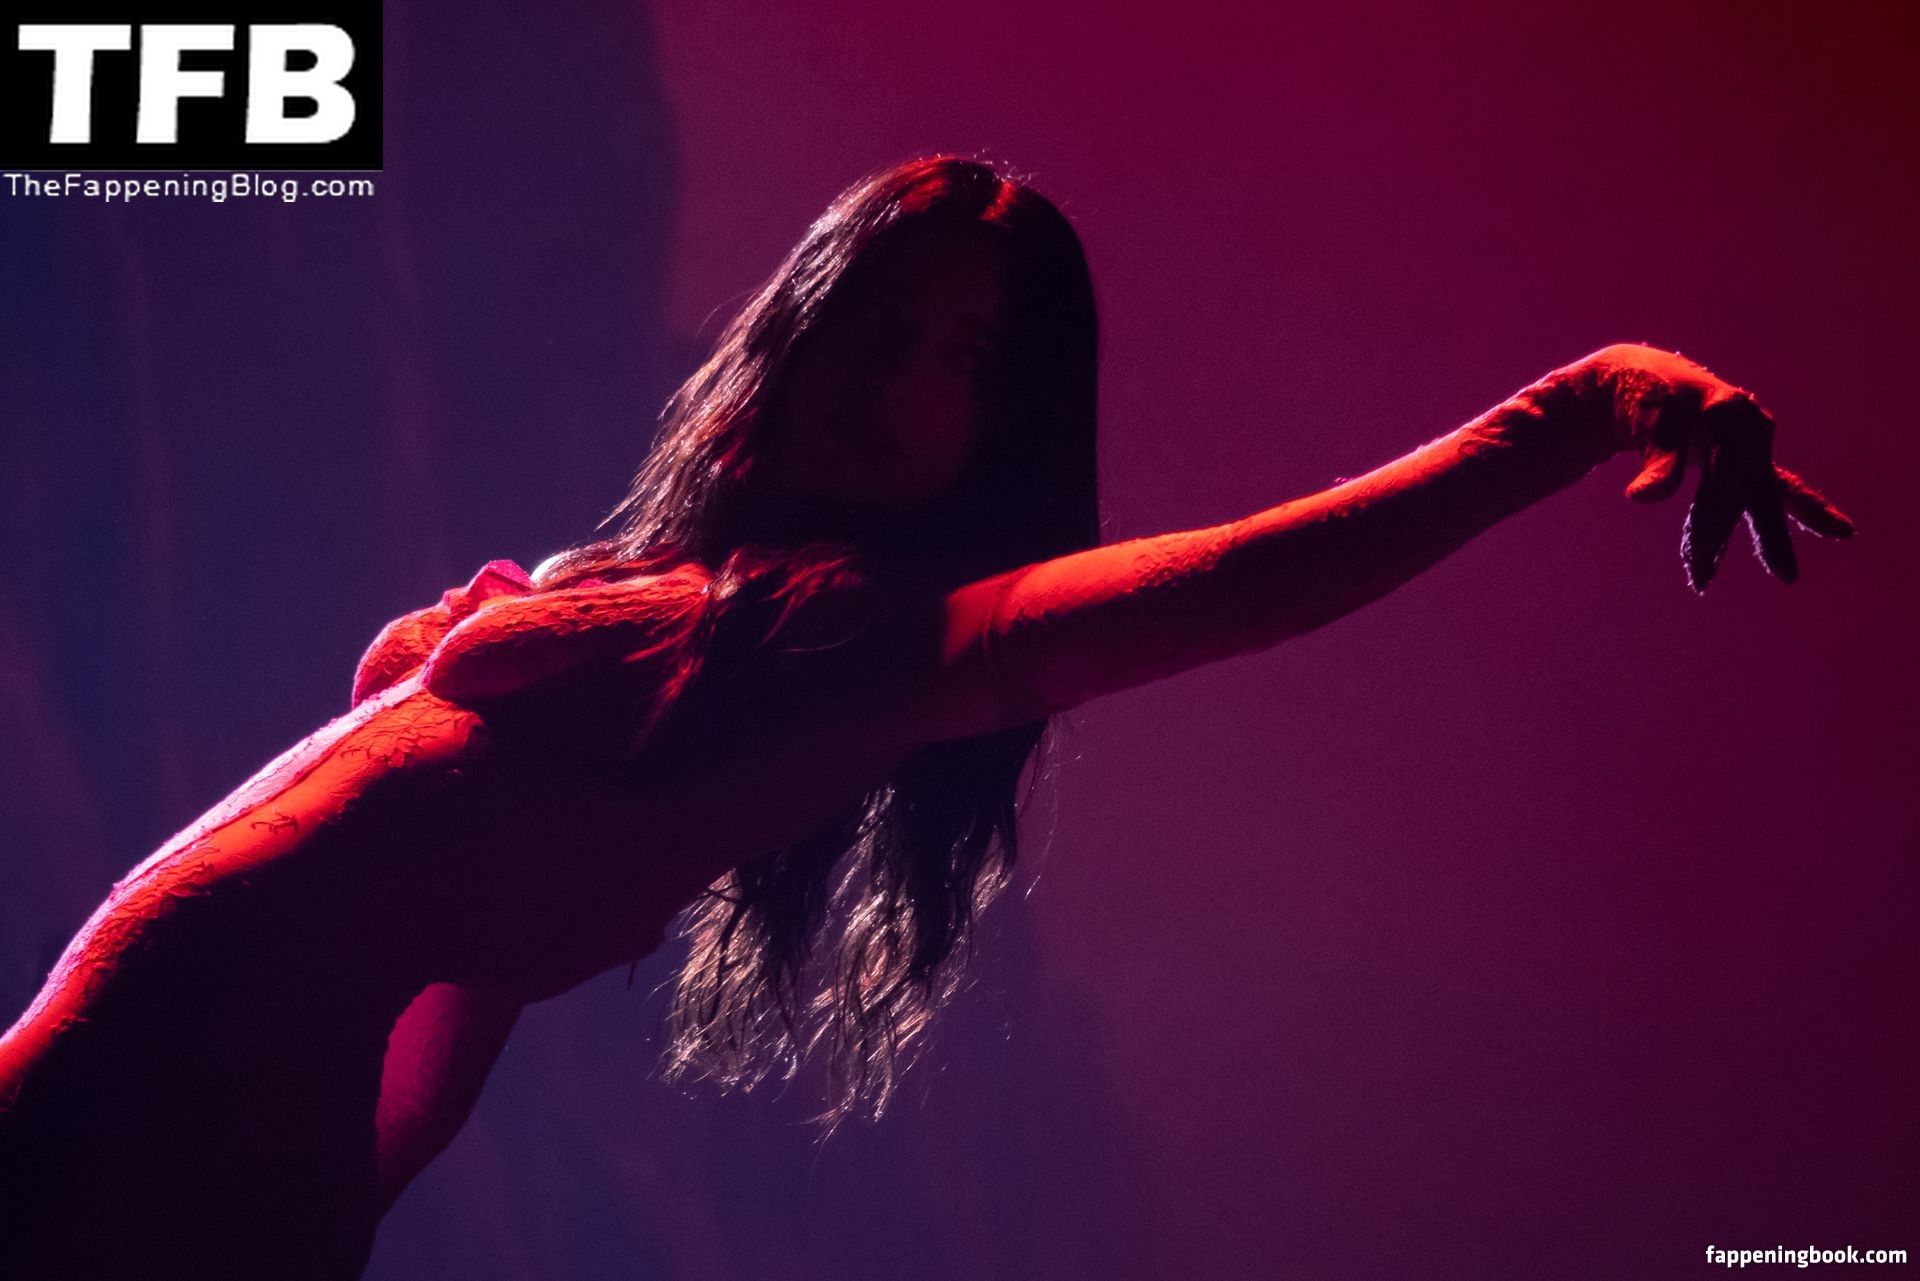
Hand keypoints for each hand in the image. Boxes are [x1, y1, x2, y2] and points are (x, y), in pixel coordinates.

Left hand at [1577, 343, 1855, 591]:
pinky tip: (1829, 535)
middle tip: (1765, 577)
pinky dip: (1790, 515)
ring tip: (1786, 574)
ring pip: (1765, 496)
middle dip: (1753, 536)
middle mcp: (1751, 428)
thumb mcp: (1649, 425)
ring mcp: (1753, 444)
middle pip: (1752, 490)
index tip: (1696, 561)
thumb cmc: (1645, 398)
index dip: (1710, 523)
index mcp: (1730, 413)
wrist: (1646, 381)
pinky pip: (1770, 492)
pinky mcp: (1748, 457)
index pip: (1725, 479)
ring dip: (1770, 537)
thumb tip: (1643, 497)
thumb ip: (1656, 464)